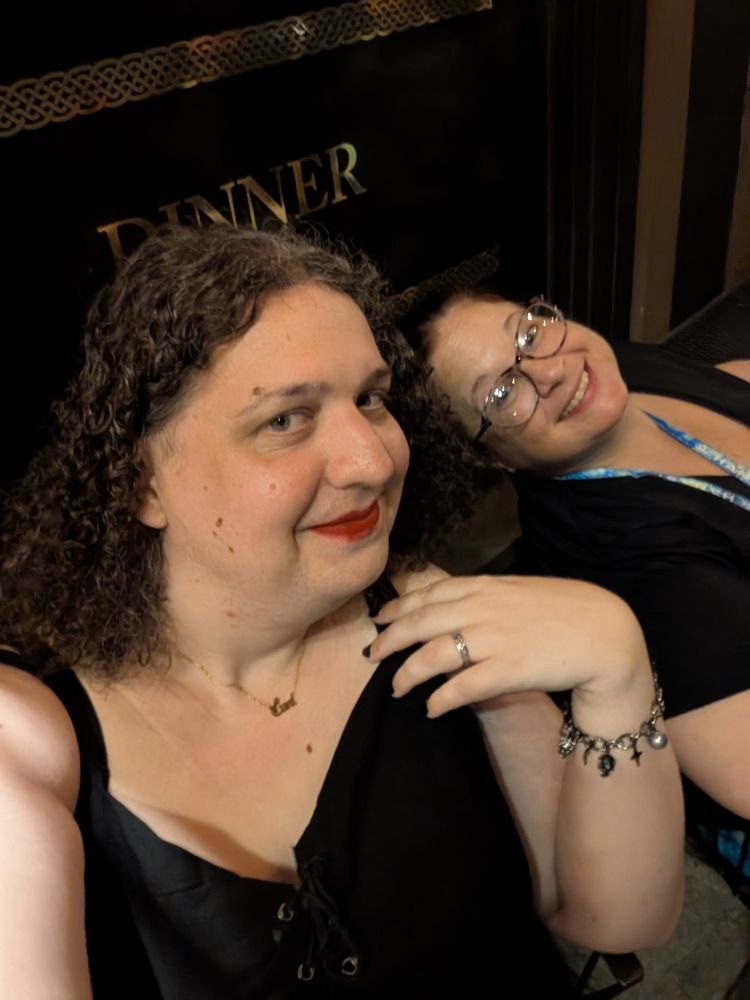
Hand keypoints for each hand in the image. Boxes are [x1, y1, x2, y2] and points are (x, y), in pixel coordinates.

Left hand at [369, 575, 648, 716]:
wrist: (605, 633)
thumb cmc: (563, 610)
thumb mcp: (517, 590)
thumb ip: (482, 596)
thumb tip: (449, 606)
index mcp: (483, 586)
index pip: (427, 595)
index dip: (398, 609)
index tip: (380, 619)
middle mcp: (481, 609)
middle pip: (419, 624)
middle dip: (390, 641)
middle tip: (373, 657)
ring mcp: (493, 639)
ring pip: (432, 656)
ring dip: (408, 674)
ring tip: (397, 688)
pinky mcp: (507, 669)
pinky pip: (462, 687)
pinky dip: (441, 700)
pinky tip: (431, 709)